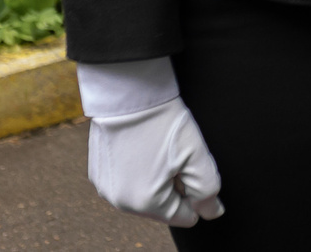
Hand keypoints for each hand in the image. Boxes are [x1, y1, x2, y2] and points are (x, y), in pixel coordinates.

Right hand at [85, 98, 224, 227]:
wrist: (128, 93)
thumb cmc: (163, 122)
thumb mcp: (196, 155)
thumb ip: (207, 190)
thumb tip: (211, 212)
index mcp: (146, 202)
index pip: (183, 216)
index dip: (194, 193)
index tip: (190, 165)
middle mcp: (121, 202)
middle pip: (162, 208)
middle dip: (174, 187)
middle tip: (175, 155)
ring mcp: (106, 188)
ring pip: (143, 195)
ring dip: (155, 181)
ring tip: (158, 150)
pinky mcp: (98, 174)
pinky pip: (126, 182)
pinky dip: (137, 171)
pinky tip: (142, 147)